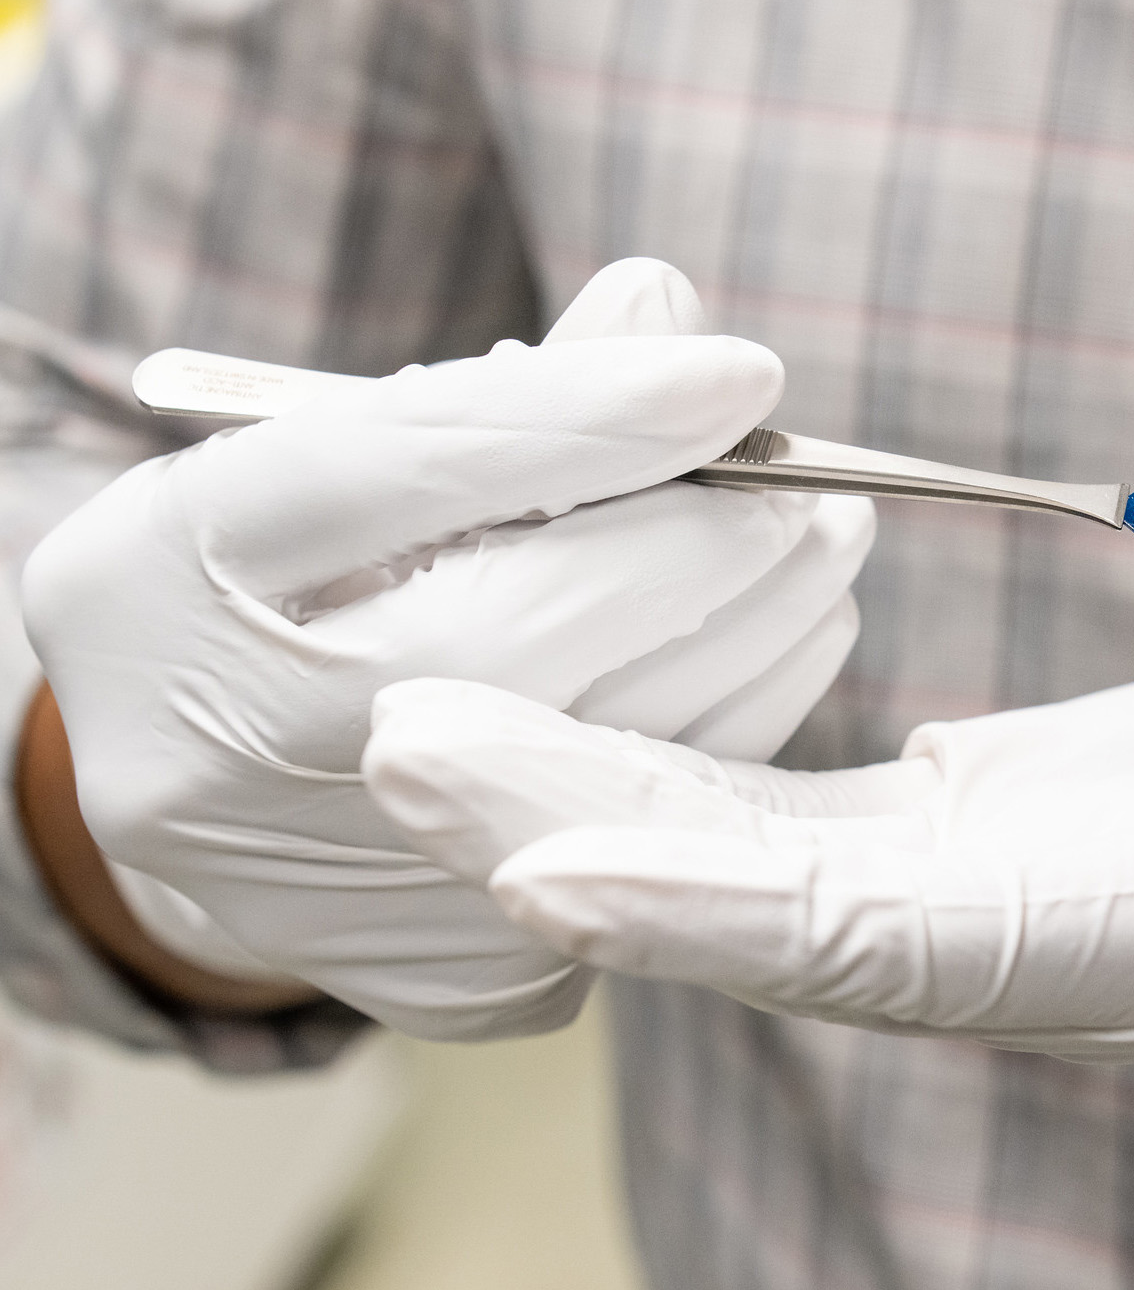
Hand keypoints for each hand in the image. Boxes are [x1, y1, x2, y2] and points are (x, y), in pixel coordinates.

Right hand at [22, 258, 872, 1037]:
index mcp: (153, 576)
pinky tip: (782, 658)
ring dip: (750, 642)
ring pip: (594, 760)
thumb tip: (668, 315)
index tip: (740, 372)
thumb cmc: (274, 585)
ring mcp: (320, 888)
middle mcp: (210, 752)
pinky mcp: (436, 974)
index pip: (394, 474)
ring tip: (824, 554)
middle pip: (510, 638)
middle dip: (698, 551)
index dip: (588, 418)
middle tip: (815, 493)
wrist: (192, 773)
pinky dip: (730, 739)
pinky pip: (632, 849)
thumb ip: (500, 393)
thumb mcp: (324, 454)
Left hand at [363, 552, 1133, 1126]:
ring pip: (783, 869)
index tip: (554, 863)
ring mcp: (1036, 898)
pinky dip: (699, 787)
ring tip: (443, 726)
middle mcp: (1081, 948)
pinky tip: (591, 737)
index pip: (931, 945)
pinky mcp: (1021, 830)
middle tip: (410, 747)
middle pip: (802, 919)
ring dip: (612, 807)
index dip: (746, 912)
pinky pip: (825, 821)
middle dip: (604, 844)